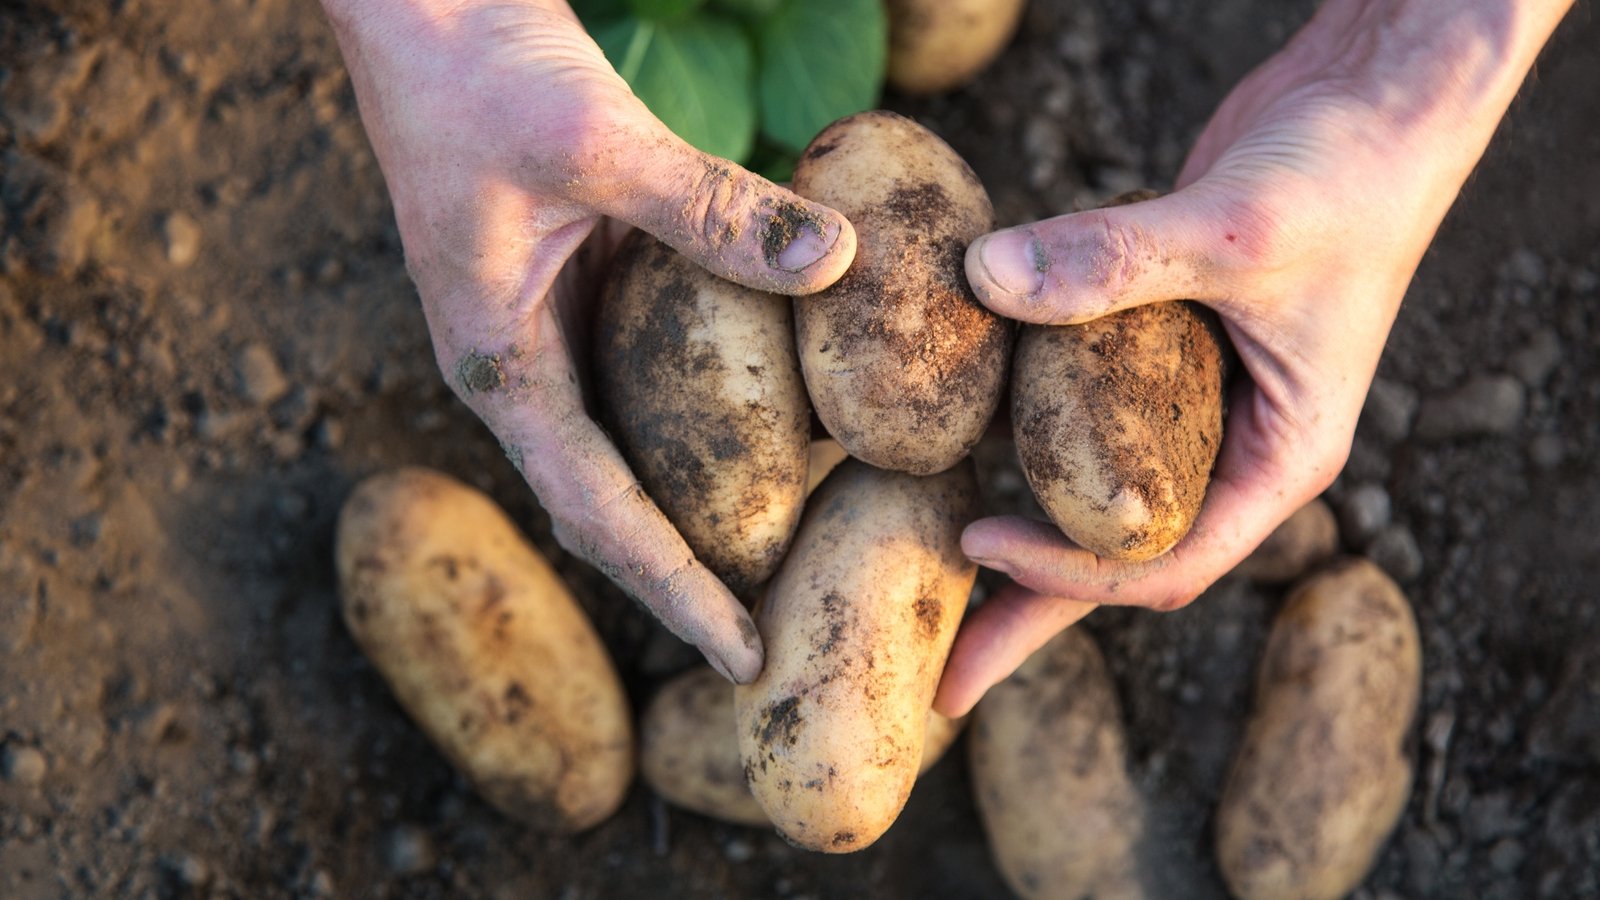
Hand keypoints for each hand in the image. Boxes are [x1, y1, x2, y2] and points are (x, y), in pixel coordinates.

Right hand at [319, 0, 856, 682]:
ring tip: (796, 545)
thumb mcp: (594, 141)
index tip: (745, 655)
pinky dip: (708, 404)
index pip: (595, 513)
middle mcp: (521, 363)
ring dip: (701, 497)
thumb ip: (709, 208)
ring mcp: (549, 324)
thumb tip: (837, 261)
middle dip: (689, 571)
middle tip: (783, 628)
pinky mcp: (579, 277)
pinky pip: (648, 367)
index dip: (674, 590)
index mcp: (497, 364)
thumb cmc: (473, 69)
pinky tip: (782, 414)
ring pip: (632, 443)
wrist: (420, 0)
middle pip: (611, 503)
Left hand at [935, 0, 1573, 715]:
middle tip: (943, 680)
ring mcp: (1192, 401)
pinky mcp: (1153, 349)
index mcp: (1280, 459)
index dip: (1072, 575)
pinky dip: (1020, 428)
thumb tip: (984, 281)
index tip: (976, 550)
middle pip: (1119, 558)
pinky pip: (1077, 412)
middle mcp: (1234, 446)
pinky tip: (955, 438)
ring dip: (1017, 529)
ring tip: (925, 570)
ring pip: (1091, 490)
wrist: (1372, 100)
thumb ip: (1116, 260)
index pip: (1168, 558)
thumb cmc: (1347, 173)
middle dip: (1031, 614)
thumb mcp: (1238, 231)